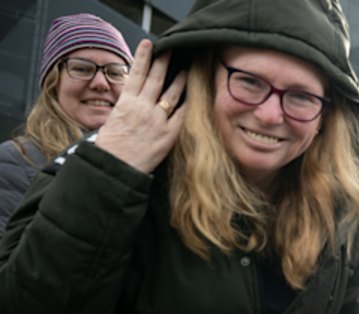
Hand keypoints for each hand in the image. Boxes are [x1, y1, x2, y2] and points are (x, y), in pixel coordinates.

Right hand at [94, 39, 186, 173]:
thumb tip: (135, 99)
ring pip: (172, 94)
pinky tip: (192, 96)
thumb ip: (127, 108)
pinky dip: (187, 104)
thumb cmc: (110, 147)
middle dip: (165, 61)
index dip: (144, 57)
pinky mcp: (168, 134)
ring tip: (186, 70)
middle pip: (157, 79)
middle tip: (173, 49)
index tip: (149, 44)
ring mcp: (157, 120)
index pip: (136, 73)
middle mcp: (142, 108)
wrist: (114, 167)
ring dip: (180, 80)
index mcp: (125, 103)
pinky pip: (181, 115)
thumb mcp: (112, 120)